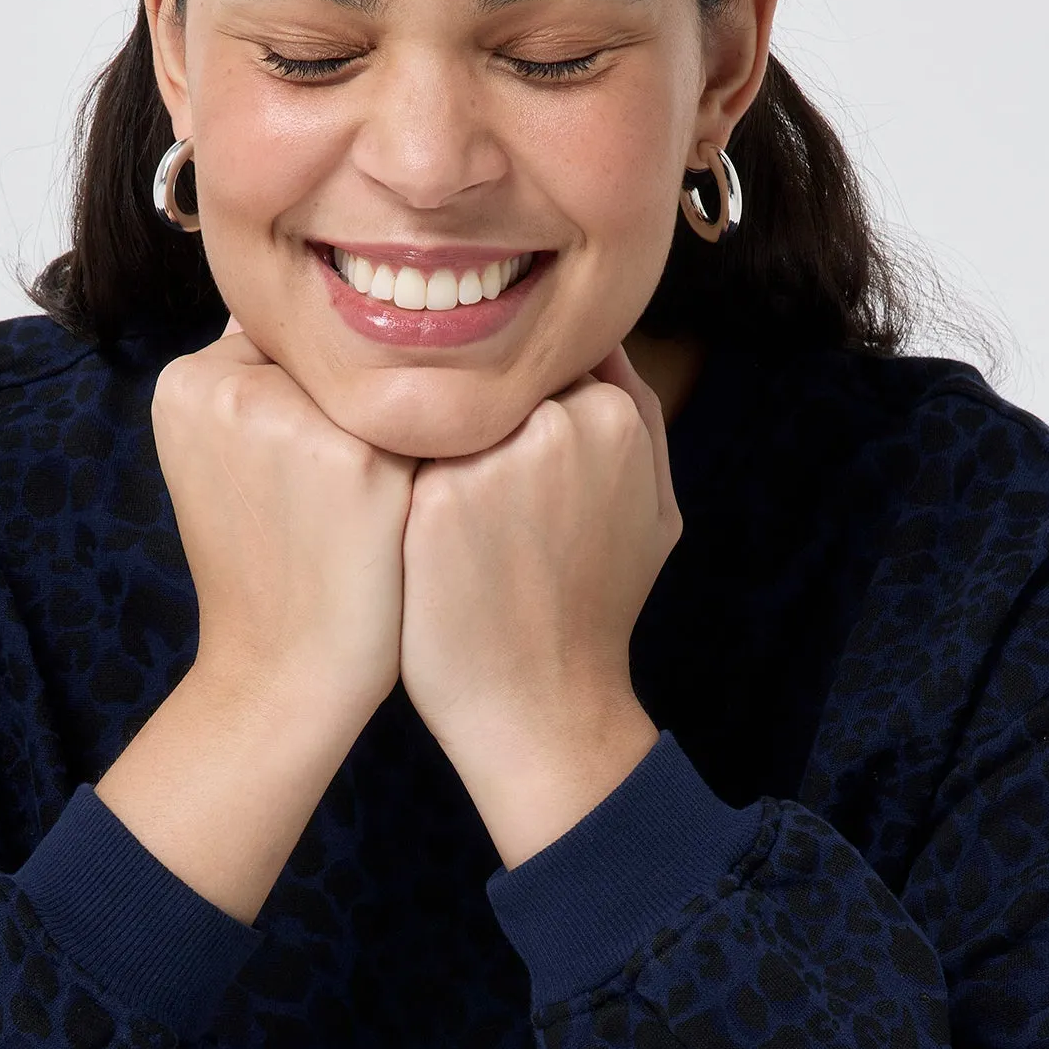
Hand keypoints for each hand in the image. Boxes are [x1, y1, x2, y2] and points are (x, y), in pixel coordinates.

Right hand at [151, 325, 414, 743]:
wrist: (282, 673)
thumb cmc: (267, 567)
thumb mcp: (226, 464)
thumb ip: (258, 384)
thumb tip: (322, 310)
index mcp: (187, 381)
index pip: (285, 342)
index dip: (315, 403)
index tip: (314, 469)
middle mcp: (229, 385)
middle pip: (332, 358)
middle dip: (352, 412)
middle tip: (345, 492)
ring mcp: (293, 416)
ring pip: (381, 387)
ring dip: (398, 430)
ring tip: (377, 504)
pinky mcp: (359, 456)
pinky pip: (424, 426)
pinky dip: (431, 460)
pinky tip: (411, 511)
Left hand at [399, 345, 680, 865]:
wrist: (540, 707)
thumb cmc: (595, 609)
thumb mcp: (655, 511)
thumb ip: (640, 417)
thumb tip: (602, 341)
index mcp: (615, 416)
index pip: (541, 364)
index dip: (514, 410)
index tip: (501, 455)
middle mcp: (557, 423)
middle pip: (486, 384)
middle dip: (471, 422)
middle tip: (466, 490)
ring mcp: (491, 457)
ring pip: (438, 415)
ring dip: (425, 447)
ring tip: (433, 518)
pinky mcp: (431, 497)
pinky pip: (396, 456)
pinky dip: (392, 485)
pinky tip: (401, 534)